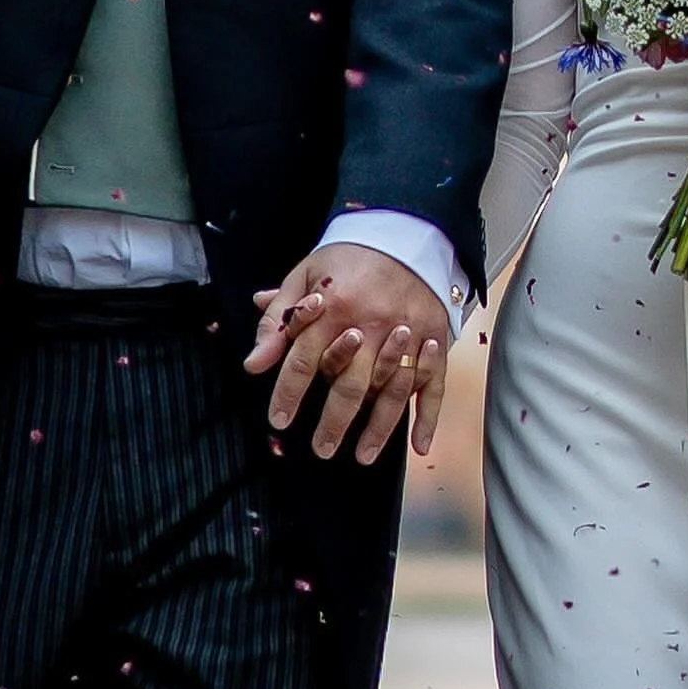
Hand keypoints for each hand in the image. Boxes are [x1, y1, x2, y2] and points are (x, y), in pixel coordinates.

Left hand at [244, 244, 448, 464]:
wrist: (405, 232)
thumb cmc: (348, 258)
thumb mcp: (305, 276)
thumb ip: (278, 319)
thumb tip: (253, 364)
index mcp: (333, 306)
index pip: (303, 360)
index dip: (287, 393)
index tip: (279, 421)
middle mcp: (371, 324)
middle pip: (350, 385)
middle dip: (334, 422)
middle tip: (321, 448)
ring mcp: (407, 334)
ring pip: (393, 392)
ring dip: (378, 430)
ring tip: (362, 456)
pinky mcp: (435, 338)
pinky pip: (435, 383)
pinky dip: (428, 416)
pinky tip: (418, 445)